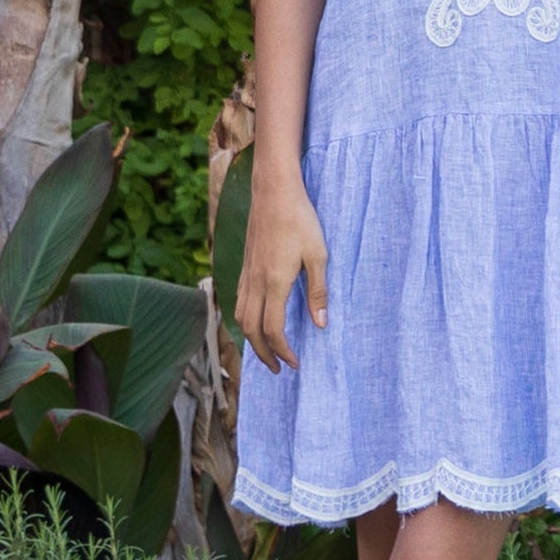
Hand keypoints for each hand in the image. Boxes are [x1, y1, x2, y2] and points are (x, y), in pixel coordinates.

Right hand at [237, 169, 328, 372]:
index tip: (295, 363)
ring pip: (240, 317)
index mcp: (274, 283)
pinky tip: (257, 320)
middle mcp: (255, 283)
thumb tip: (320, 324)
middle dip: (263, 354)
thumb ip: (318, 291)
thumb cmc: (300, 220)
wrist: (273, 191)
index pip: (272, 330)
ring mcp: (246, 274)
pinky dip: (245, 320)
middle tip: (278, 368)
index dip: (282, 351)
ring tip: (266, 351)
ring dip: (251, 339)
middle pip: (250, 330)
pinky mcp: (244, 266)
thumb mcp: (318, 255)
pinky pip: (239, 302)